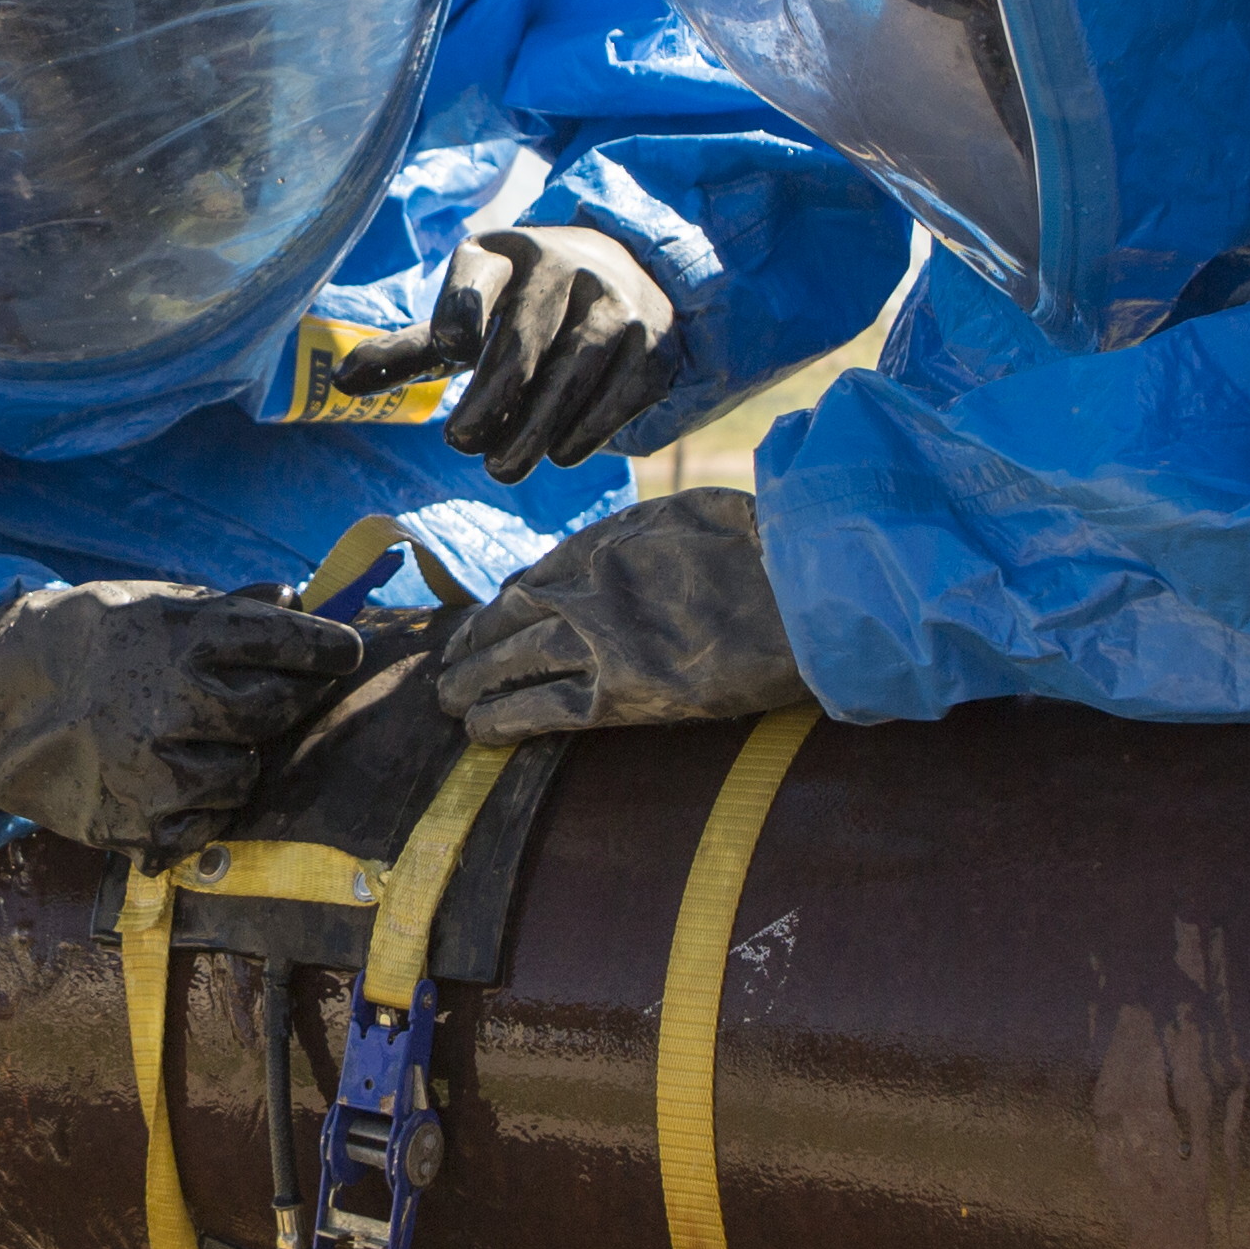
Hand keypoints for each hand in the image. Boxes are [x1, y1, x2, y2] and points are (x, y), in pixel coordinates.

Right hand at [0, 579, 369, 846]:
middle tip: (279, 695)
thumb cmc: (86, 646)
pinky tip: (174, 780)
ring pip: (244, 775)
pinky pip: (206, 824)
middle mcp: (170, 701)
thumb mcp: (148, 605)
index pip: (282, 639)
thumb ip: (226, 606)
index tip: (346, 651)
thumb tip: (296, 594)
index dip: (325, 646)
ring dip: (237, 760)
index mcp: (177, 635)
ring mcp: (152, 767)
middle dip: (287, 702)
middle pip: (273, 710)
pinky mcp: (135, 821)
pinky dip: (201, 806)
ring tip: (202, 740)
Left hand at [331, 225, 682, 482]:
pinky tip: (561, 453)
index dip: (464, 308)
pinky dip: (590, 426)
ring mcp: (614, 301)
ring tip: (501, 467)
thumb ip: (408, 353)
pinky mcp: (651, 340)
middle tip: (460, 443)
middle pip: (527, 334)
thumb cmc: (519, 310)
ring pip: (577, 366)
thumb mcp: (465, 318)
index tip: (450, 350)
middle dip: (494, 394)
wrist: (620, 276)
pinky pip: (621, 388)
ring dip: (538, 423)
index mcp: (505, 254)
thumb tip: (339, 384)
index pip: (479, 274)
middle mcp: (564, 267)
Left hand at [437, 486, 813, 741]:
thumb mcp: (688, 516)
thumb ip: (642, 538)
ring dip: (476, 681)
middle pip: (514, 617)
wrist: (801, 589)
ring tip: (448, 699)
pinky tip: (480, 732)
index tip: (490, 616)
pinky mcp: (624, 693)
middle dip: (477, 642)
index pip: (538, 574)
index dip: (507, 601)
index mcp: (607, 542)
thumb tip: (619, 555)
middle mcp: (591, 586)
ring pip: (516, 663)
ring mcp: (601, 640)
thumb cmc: (762, 548)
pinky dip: (508, 719)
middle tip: (449, 662)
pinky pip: (547, 710)